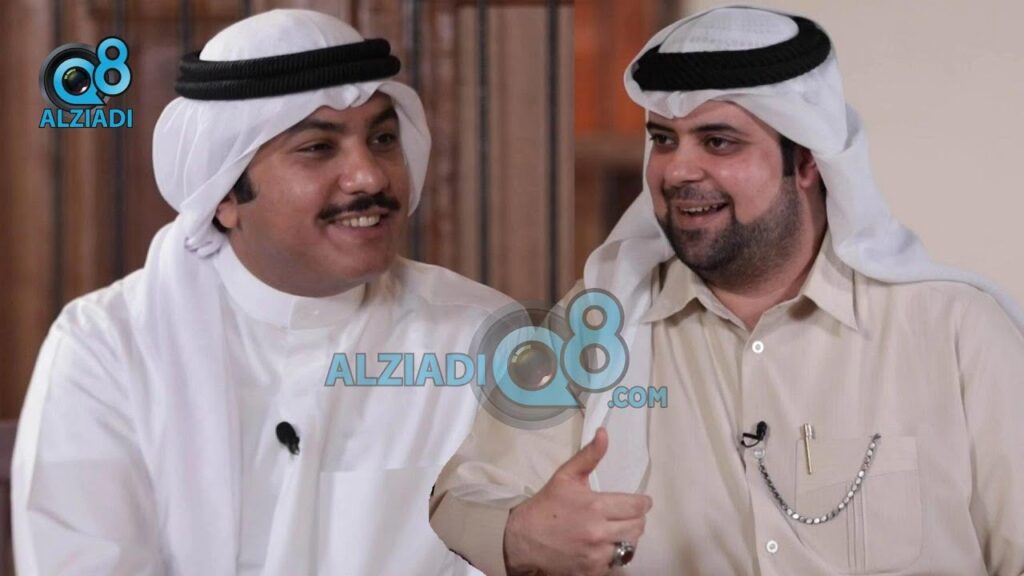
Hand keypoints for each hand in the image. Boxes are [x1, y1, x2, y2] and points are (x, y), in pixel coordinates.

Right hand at [502, 428, 652, 575]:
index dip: (642, 503)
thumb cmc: (545, 506)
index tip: (641, 502)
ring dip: (626, 537)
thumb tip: (603, 433)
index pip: (638, 507)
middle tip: (626, 515)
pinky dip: (612, 554)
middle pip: (638, 527)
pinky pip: (615, 563)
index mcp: (596, 506)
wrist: (523, 540)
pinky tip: (600, 545)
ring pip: (629, 546)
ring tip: (614, 530)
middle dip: (636, 519)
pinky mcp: (592, 571)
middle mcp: (599, 532)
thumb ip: (589, 455)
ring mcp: (596, 555)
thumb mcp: (566, 476)